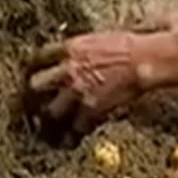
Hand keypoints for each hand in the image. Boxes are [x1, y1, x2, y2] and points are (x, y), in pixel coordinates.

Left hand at [26, 31, 148, 133]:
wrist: (146, 59)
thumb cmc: (132, 45)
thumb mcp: (101, 37)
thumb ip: (84, 48)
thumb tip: (81, 51)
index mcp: (70, 48)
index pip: (39, 57)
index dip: (34, 67)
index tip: (33, 74)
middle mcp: (68, 70)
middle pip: (35, 85)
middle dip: (32, 95)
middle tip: (33, 105)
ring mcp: (78, 92)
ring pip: (50, 112)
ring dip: (49, 121)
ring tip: (47, 130)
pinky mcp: (91, 110)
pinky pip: (76, 128)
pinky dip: (74, 136)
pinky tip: (72, 141)